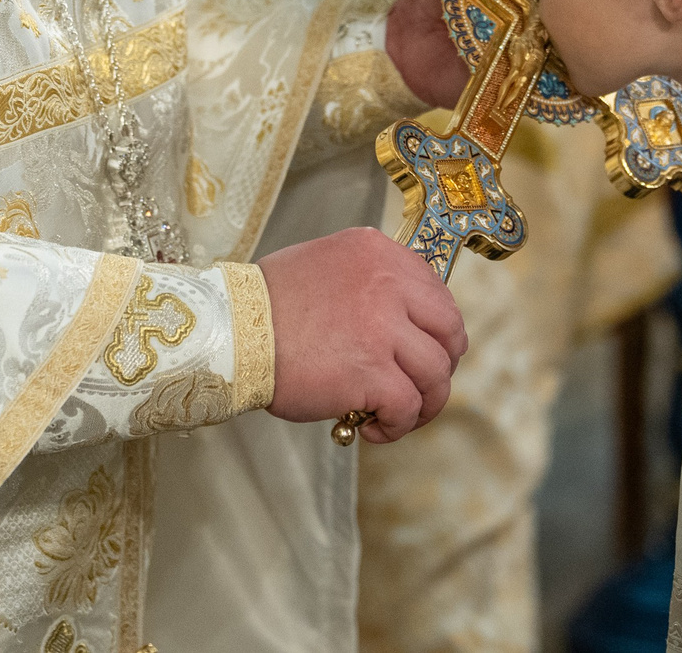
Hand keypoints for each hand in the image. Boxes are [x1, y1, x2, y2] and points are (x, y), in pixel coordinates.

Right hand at [260, 228, 467, 441]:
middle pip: (450, 331)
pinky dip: (397, 426)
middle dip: (444, 364)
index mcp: (376, 252)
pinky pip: (407, 407)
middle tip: (423, 386)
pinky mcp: (372, 373)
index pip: (436, 292)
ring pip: (436, 374)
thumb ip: (368, 281)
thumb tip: (402, 319)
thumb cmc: (267, 305)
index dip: (437, 329)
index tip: (423, 350)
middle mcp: (387, 283)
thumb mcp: (326, 264)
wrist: (231, 330)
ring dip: (424, 403)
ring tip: (397, 416)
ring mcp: (383, 328)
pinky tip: (373, 429)